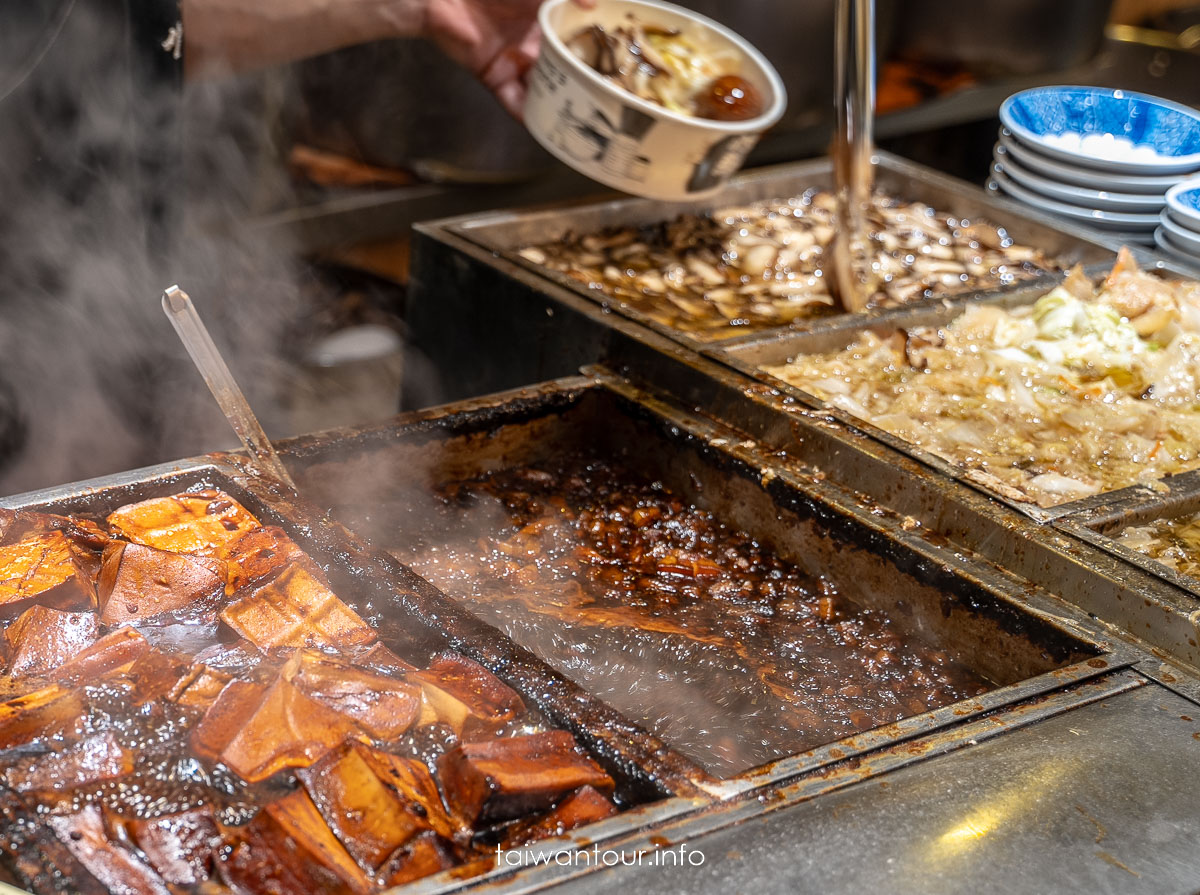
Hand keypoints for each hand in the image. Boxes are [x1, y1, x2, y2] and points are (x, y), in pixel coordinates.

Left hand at [424, 0, 593, 118]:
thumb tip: (595, 4)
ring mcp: (513, 62)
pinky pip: (513, 101)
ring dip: (556, 105)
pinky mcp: (493, 76)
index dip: (591, 57)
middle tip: (600, 102)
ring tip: (578, 121)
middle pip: (560, 72)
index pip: (573, 43)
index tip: (611, 71)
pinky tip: (545, 126)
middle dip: (578, 87)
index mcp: (545, 20)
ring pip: (540, 90)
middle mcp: (531, 44)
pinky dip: (528, 114)